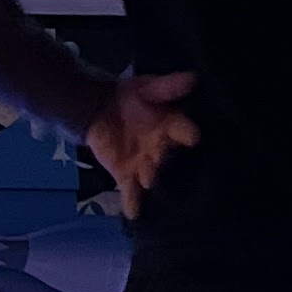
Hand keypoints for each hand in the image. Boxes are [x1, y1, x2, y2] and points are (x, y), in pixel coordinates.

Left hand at [85, 68, 199, 221]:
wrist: (98, 109)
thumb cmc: (128, 97)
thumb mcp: (146, 88)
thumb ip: (167, 87)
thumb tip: (192, 78)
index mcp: (171, 126)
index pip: (183, 130)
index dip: (187, 134)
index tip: (192, 137)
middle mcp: (162, 148)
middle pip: (168, 156)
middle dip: (165, 159)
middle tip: (159, 159)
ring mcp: (144, 164)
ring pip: (151, 174)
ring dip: (150, 176)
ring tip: (147, 178)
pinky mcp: (126, 175)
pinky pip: (130, 191)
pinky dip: (132, 202)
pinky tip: (133, 213)